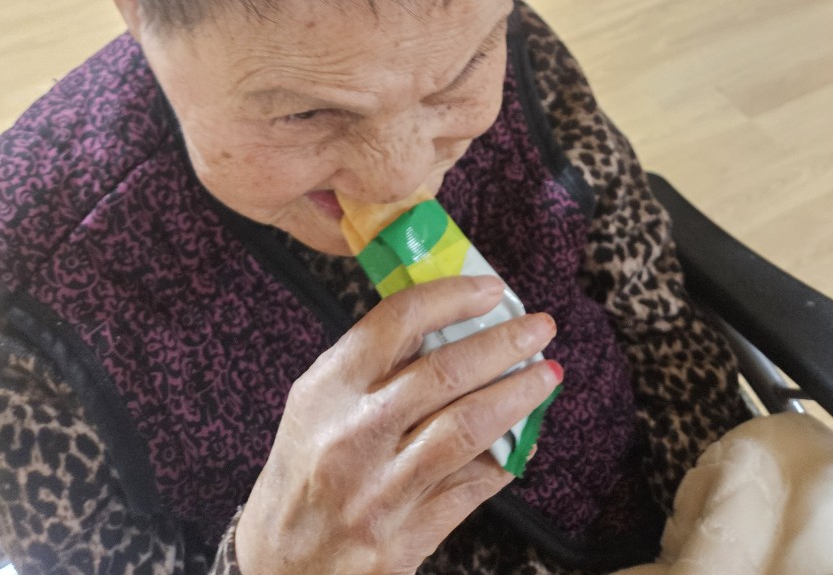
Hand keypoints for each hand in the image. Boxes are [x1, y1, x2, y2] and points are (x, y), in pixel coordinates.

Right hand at [235, 276, 559, 574]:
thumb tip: (457, 323)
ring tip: (548, 374)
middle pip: (446, 371)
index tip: (492, 290)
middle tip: (539, 327)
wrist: (280, 565)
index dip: (454, 297)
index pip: (399, 320)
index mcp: (328, 388)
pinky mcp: (405, 539)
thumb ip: (376, 363)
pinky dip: (506, 456)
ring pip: (468, 428)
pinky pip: (472, 486)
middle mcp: (353, 434)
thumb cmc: (305, 470)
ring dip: (518, 396)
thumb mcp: (319, 402)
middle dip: (505, 343)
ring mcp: (380, 490)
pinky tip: (524, 436)